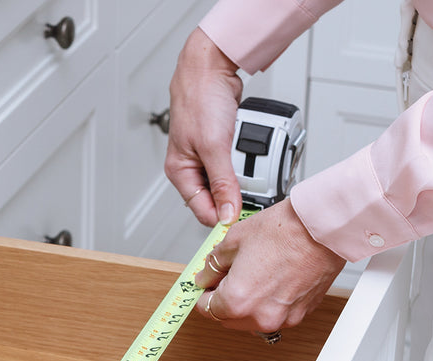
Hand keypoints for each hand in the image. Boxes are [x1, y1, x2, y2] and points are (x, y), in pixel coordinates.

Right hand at [166, 27, 242, 226]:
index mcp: (180, 172)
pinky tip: (250, 155)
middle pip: (217, 199)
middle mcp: (192, 168)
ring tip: (250, 167)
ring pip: (228, 183)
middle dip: (235, 197)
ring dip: (242, 180)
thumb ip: (223, 184)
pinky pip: (236, 165)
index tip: (244, 221)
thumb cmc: (200, 98)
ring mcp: (208, 158)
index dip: (222, 218)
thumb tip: (227, 214)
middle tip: (252, 192)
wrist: (211, 67)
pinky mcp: (221, 147)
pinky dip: (246, 163)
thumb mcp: (214, 147)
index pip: (201, 211)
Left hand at [194, 200, 346, 335]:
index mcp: (238, 301)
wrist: (324, 228)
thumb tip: (206, 276)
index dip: (203, 293)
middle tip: (228, 276)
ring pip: (251, 319)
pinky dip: (268, 302)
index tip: (206, 284)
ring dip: (246, 303)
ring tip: (253, 274)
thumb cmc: (287, 230)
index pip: (206, 308)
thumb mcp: (234, 240)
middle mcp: (260, 316)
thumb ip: (213, 265)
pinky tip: (272, 279)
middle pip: (228, 318)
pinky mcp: (300, 314)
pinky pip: (275, 314)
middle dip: (223, 299)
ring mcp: (283, 318)